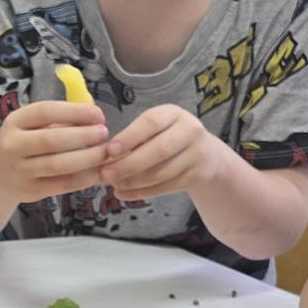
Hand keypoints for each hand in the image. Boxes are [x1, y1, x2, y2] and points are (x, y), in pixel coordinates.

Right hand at [0, 100, 108, 201]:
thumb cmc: (26, 142)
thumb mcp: (34, 125)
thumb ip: (62, 118)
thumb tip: (95, 116)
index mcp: (14, 122)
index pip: (44, 112)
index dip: (74, 112)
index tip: (98, 114)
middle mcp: (12, 146)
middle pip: (51, 140)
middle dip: (83, 136)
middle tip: (104, 134)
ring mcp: (19, 171)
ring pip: (58, 165)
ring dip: (87, 158)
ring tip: (105, 152)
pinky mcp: (30, 191)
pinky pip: (63, 184)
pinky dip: (85, 177)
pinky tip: (99, 170)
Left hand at [101, 105, 223, 200]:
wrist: (206, 156)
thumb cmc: (167, 138)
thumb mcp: (154, 130)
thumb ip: (132, 139)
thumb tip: (101, 157)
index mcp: (174, 114)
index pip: (151, 123)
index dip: (129, 137)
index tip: (109, 151)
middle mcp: (190, 130)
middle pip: (159, 150)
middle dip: (129, 164)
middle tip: (106, 174)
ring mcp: (197, 154)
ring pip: (162, 172)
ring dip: (133, 181)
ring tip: (113, 185)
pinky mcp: (198, 175)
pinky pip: (167, 187)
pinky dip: (142, 193)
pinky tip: (123, 194)